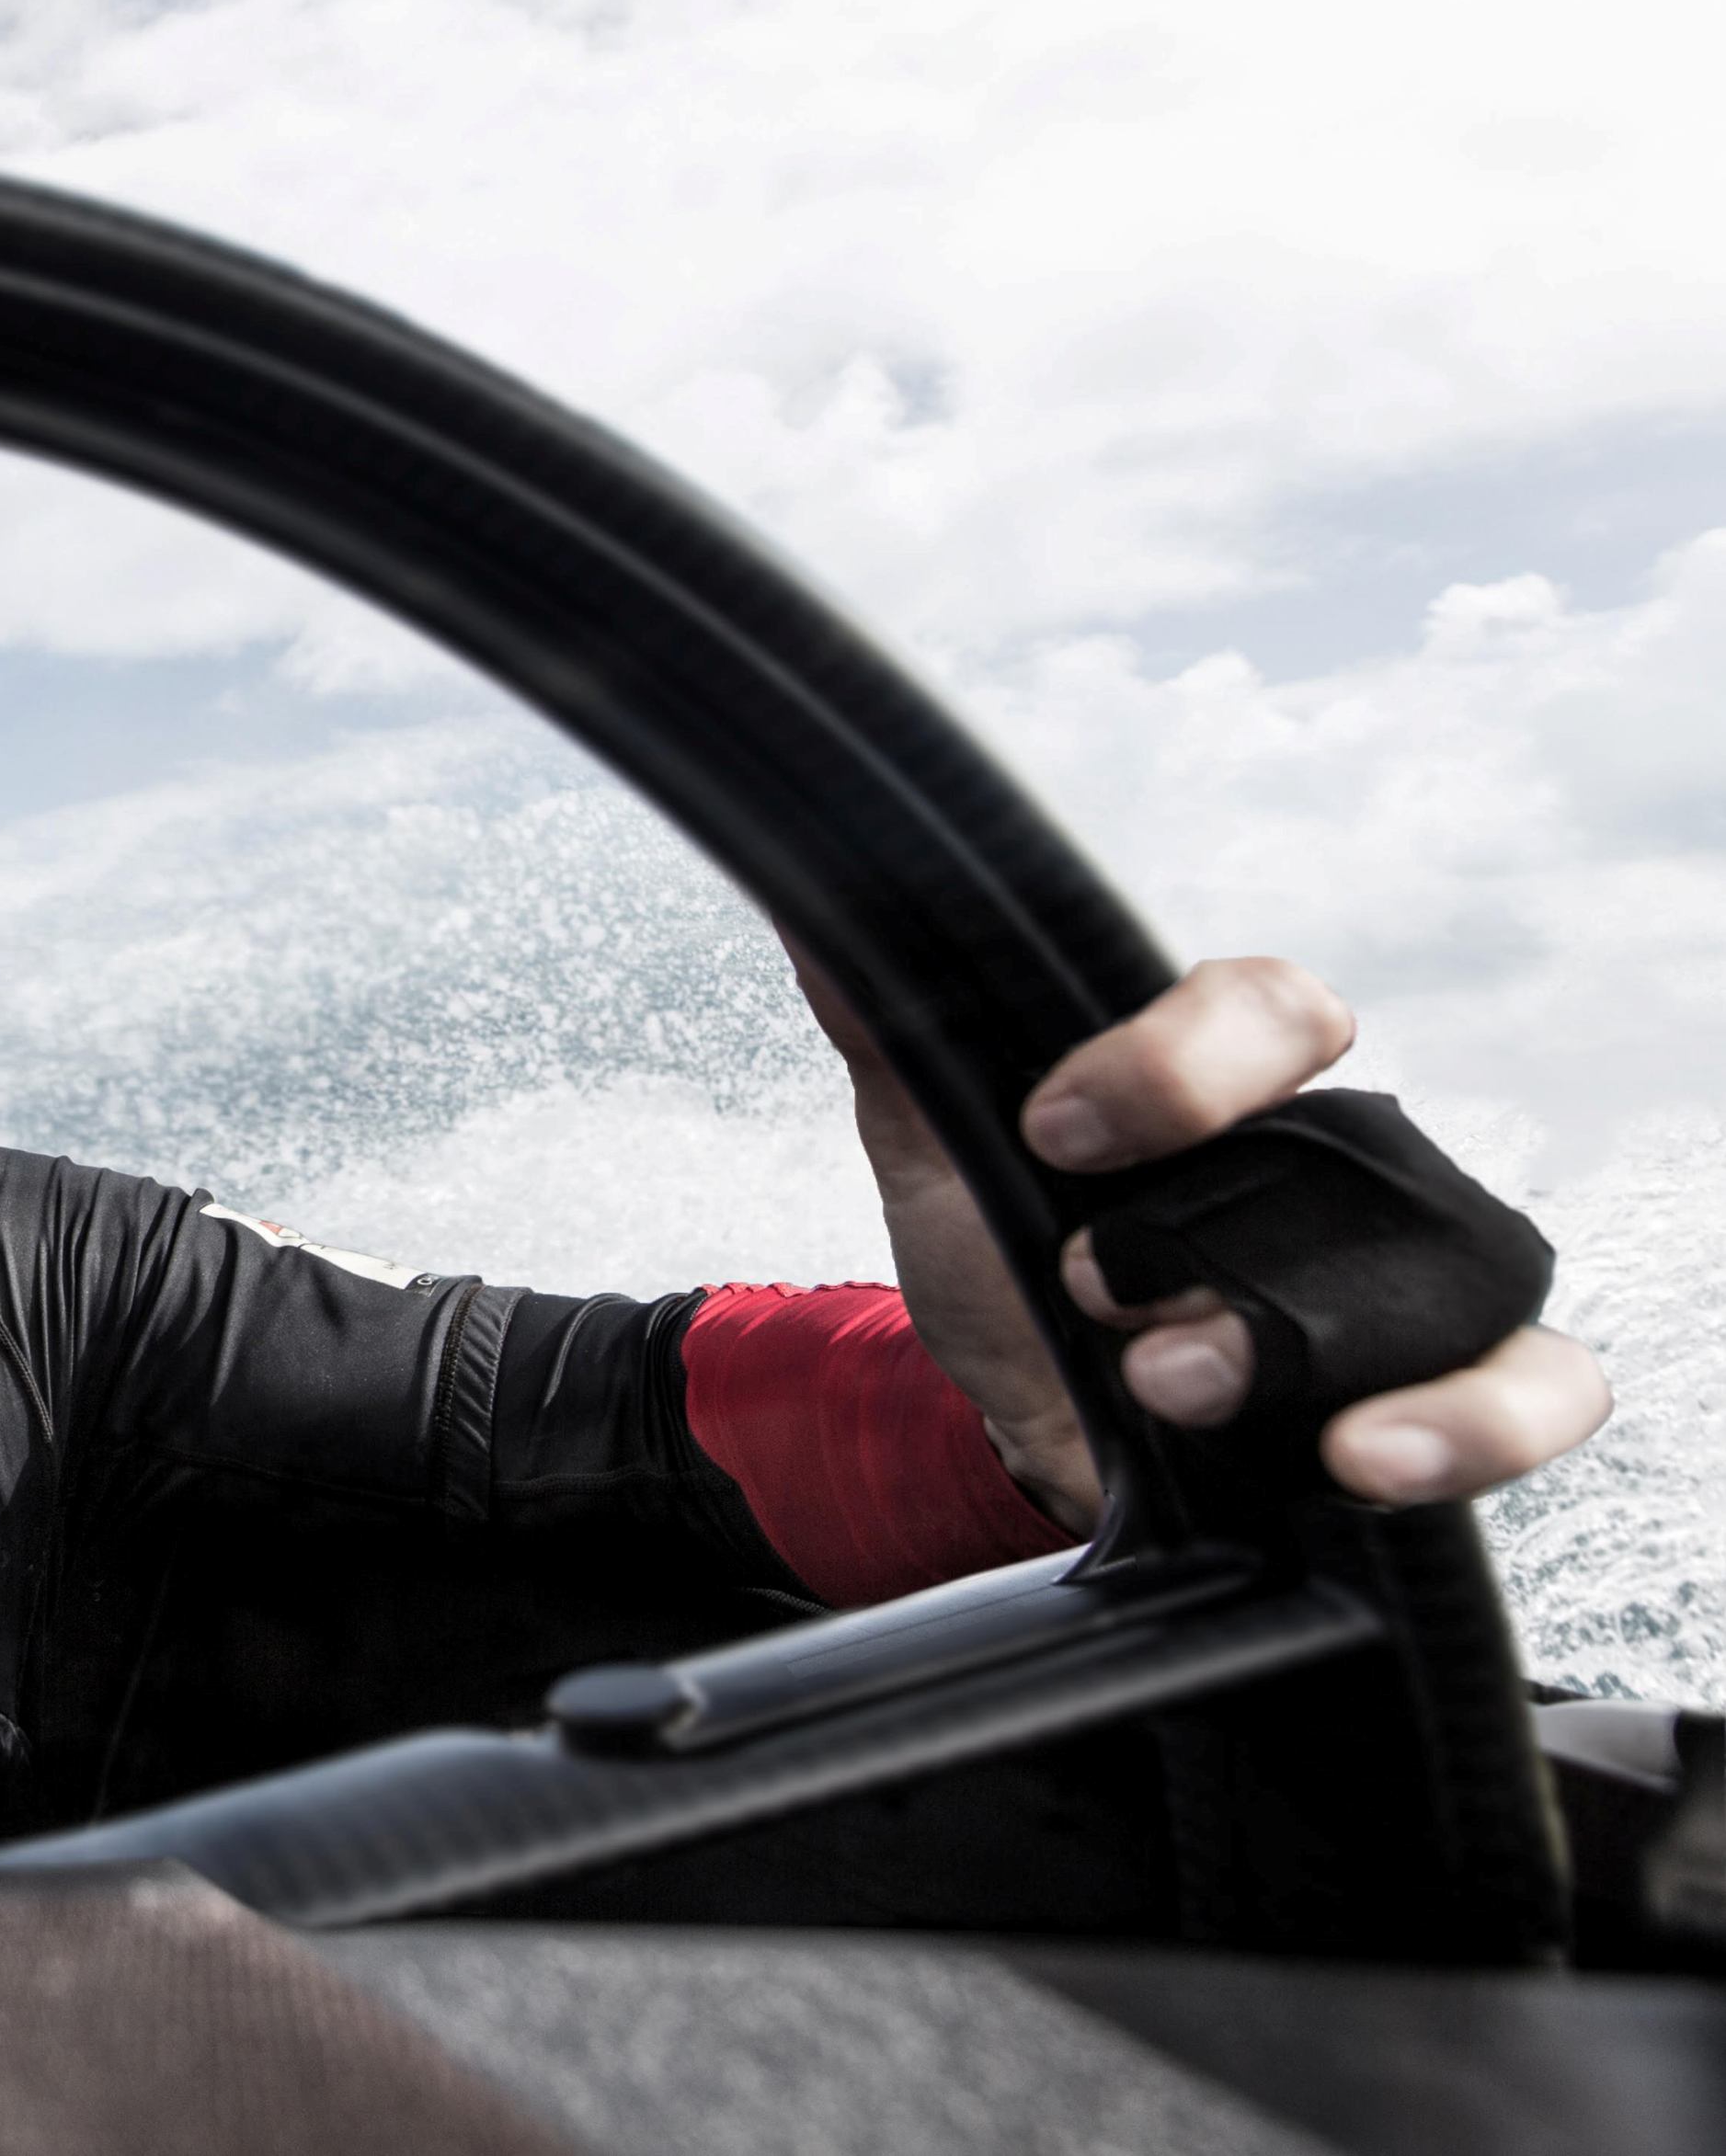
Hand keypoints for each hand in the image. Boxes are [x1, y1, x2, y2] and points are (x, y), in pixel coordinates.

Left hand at [797, 950, 1608, 1527]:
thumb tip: (816, 899)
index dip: (1177, 1061)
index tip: (1053, 1134)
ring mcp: (1420, 1273)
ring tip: (1170, 1387)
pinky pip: (1540, 1389)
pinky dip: (1474, 1423)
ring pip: (1454, 1267)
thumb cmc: (1007, 1265)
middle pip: (1358, 1151)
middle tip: (1091, 1298)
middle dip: (1217, 1237)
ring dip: (1305, 1339)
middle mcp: (1349, 1159)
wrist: (1026, 1428)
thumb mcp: (936, 1140)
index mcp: (1234, 1074)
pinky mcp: (1463, 1390)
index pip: (1269, 1006)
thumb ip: (895, 1019)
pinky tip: (1365, 1457)